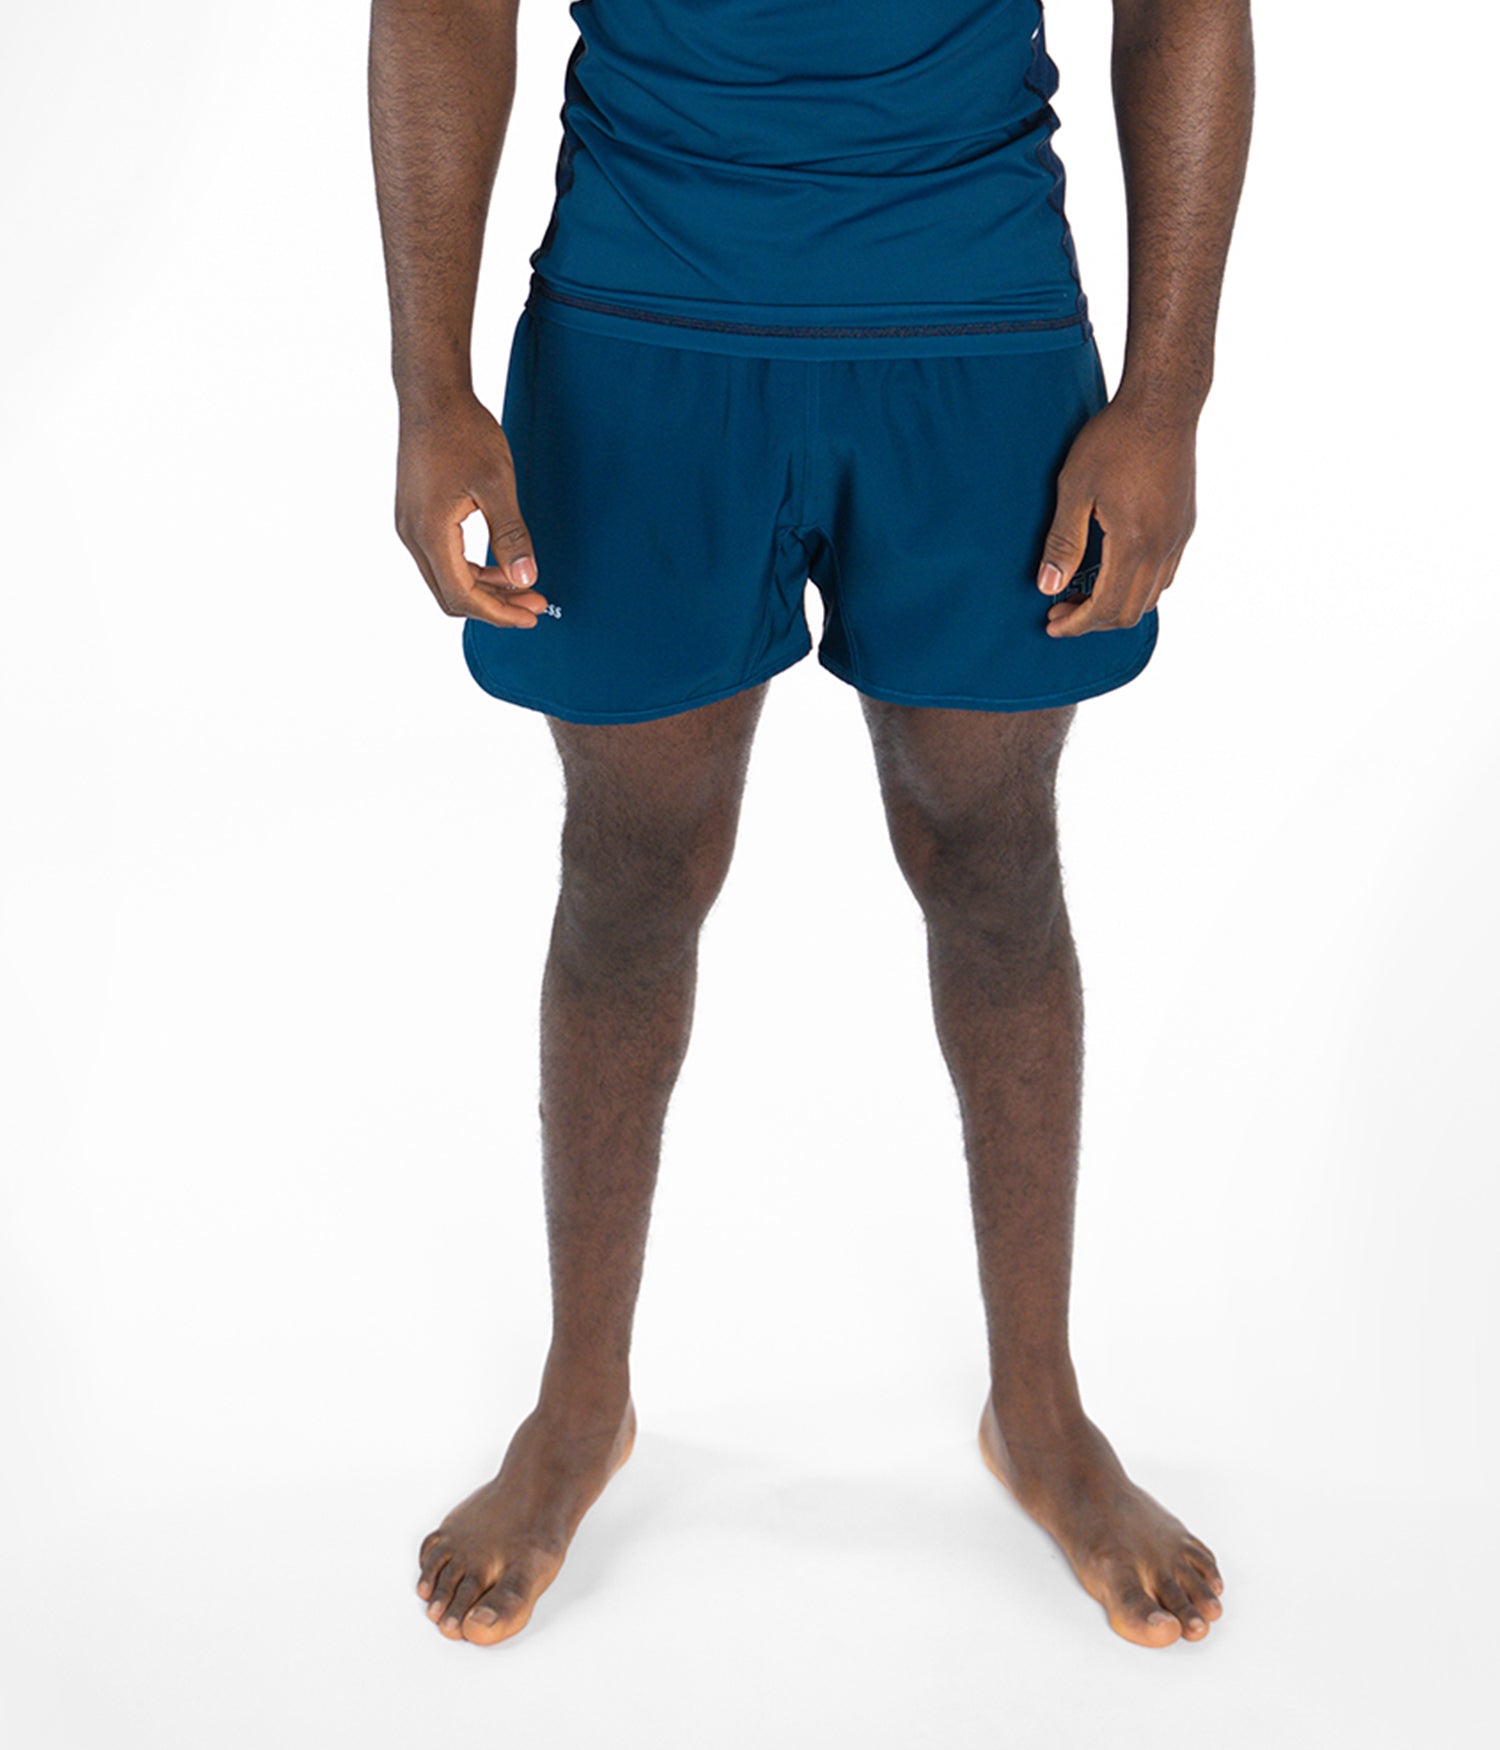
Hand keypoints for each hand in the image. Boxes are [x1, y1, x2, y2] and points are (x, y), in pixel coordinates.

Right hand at [394, 390, 547, 629]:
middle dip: (494, 606)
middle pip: (451, 595)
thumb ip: (511, 536)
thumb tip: (525, 579)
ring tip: (522, 585)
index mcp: (429, 532)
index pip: (462, 596)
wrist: (432, 395)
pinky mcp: (415, 515)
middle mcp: (412, 535)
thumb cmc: (463, 432)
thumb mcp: (497, 484)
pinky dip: (471, 569)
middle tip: (533, 604)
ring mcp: (410, 525)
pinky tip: (498, 565)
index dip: (498, 613)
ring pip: (446, 578)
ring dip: (484, 589)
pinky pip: (442, 558)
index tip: (531, 616)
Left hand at [1035, 396, 1196, 636]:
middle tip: (1060, 609)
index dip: (1076, 625)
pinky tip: (1115, 572)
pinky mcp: (1185, 524)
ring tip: (1083, 594)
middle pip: (1130, 612)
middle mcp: (1163, 547)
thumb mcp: (1074, 488)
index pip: (1105, 608)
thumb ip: (1063, 541)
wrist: (1163, 404)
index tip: (1051, 624)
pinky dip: (1138, 587)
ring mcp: (1179, 537)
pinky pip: (1165, 574)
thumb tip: (1048, 587)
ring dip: (1116, 606)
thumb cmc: (1114, 439)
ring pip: (1151, 597)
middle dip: (1092, 621)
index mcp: (1134, 543)